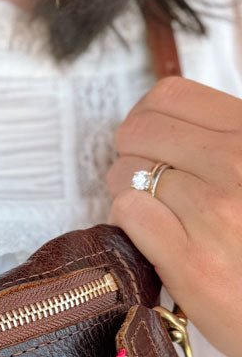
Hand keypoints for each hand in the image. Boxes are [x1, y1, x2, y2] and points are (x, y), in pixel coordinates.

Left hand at [107, 75, 241, 356]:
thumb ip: (227, 144)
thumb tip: (171, 125)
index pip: (170, 96)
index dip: (148, 119)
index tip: (152, 143)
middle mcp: (237, 163)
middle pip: (138, 130)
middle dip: (130, 155)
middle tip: (144, 183)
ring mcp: (214, 210)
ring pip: (125, 173)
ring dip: (127, 193)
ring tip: (154, 215)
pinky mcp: (192, 260)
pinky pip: (128, 213)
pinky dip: (129, 224)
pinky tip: (153, 239)